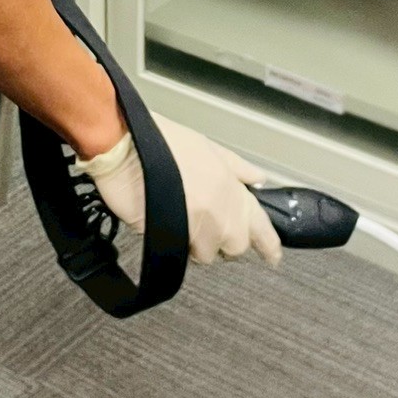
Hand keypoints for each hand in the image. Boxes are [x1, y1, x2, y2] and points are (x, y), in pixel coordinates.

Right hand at [77, 116, 281, 267]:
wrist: (123, 146)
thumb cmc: (161, 141)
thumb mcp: (206, 147)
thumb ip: (236, 168)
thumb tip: (258, 179)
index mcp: (231, 187)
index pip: (260, 225)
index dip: (269, 245)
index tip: (273, 256)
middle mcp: (219, 210)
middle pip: (235, 247)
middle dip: (224, 242)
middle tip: (208, 227)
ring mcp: (196, 225)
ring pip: (206, 254)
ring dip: (195, 243)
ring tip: (179, 217)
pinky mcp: (171, 236)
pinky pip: (181, 252)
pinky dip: (175, 241)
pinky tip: (165, 220)